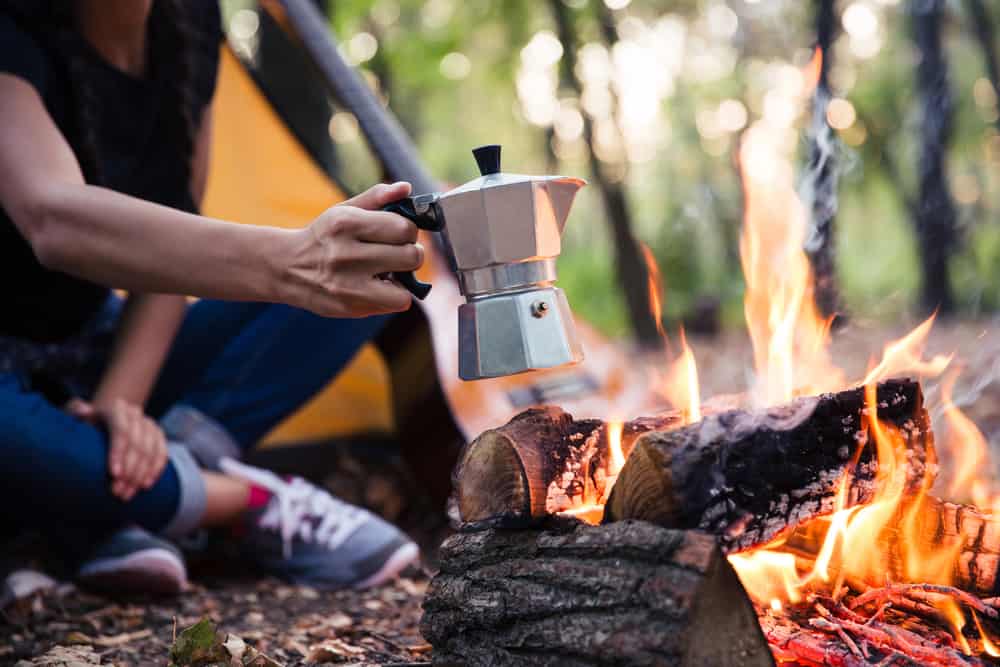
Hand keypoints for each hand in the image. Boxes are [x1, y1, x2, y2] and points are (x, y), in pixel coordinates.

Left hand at [66, 398, 167, 500]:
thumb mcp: (73, 417)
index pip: (122, 430)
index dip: (119, 452)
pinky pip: (161, 453)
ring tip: (127, 493)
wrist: (99, 422)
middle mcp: (135, 413)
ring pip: (151, 451)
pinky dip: (155, 470)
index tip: (114, 474)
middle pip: (138, 444)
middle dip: (130, 470)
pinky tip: (145, 485)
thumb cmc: (83, 425)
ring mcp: (148, 423)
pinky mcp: (158, 435)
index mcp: (115, 408)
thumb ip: (75, 412)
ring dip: (141, 475)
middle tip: (118, 491)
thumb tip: (84, 411)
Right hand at [288, 181, 424, 317]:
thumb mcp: (343, 210)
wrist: (285, 268)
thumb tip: (406, 188)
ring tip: (389, 272)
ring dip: (404, 280)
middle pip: (411, 256)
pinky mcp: (349, 306)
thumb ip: (376, 197)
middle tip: (398, 254)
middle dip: (411, 254)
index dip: (408, 231)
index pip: (404, 228)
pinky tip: (379, 287)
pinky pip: (395, 304)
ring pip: (406, 287)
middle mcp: (345, 253)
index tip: (398, 235)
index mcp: (346, 223)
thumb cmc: (324, 237)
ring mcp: (346, 284)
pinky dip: (393, 296)